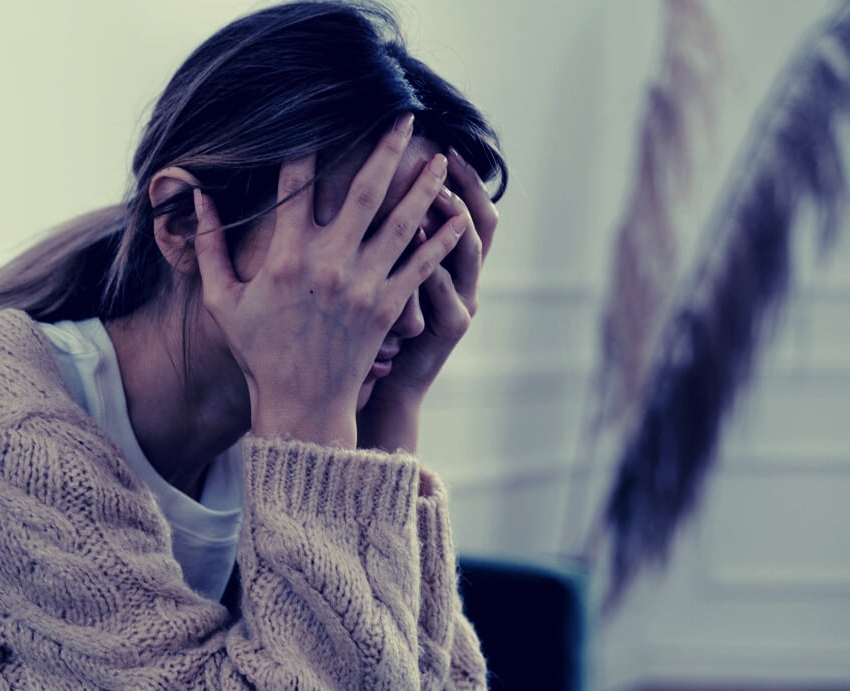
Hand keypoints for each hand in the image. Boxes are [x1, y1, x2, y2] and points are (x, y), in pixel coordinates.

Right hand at [192, 116, 469, 447]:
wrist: (300, 405)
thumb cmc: (259, 351)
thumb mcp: (222, 300)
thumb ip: (208, 246)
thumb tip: (198, 197)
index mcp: (286, 256)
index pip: (298, 184)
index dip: (309, 145)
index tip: (322, 115)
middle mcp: (329, 263)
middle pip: (365, 190)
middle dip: (387, 148)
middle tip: (406, 115)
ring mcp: (363, 285)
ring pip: (402, 222)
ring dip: (424, 185)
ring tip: (442, 158)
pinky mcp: (388, 308)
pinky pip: (421, 266)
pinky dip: (442, 240)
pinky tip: (458, 216)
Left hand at [358, 148, 498, 452]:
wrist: (384, 387)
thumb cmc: (374, 333)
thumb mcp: (386, 281)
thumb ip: (384, 239)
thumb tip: (369, 186)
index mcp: (450, 262)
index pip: (466, 208)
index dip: (463, 177)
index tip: (442, 143)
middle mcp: (464, 278)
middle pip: (481, 222)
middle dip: (465, 186)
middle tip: (443, 156)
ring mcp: (461, 302)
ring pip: (468, 254)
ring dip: (453, 221)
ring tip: (435, 194)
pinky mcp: (449, 328)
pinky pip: (446, 293)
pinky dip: (435, 269)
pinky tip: (418, 246)